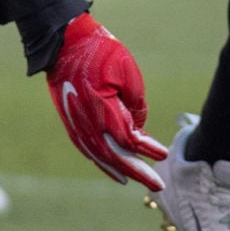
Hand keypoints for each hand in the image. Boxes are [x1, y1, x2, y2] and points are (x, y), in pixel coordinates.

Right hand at [46, 15, 167, 190]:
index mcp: (101, 110)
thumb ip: (135, 104)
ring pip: (99, 156)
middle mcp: (86, 123)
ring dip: (119, 170)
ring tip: (136, 180)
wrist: (65, 44)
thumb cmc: (101, 53)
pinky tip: (113, 167)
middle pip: (114, 155)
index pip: (127, 139)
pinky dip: (102, 161)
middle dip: (137, 172)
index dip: (146, 150)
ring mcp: (76, 124)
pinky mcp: (72, 122)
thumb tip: (138, 128)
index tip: (163, 155)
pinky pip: (88, 148)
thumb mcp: (127, 73)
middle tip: (157, 186)